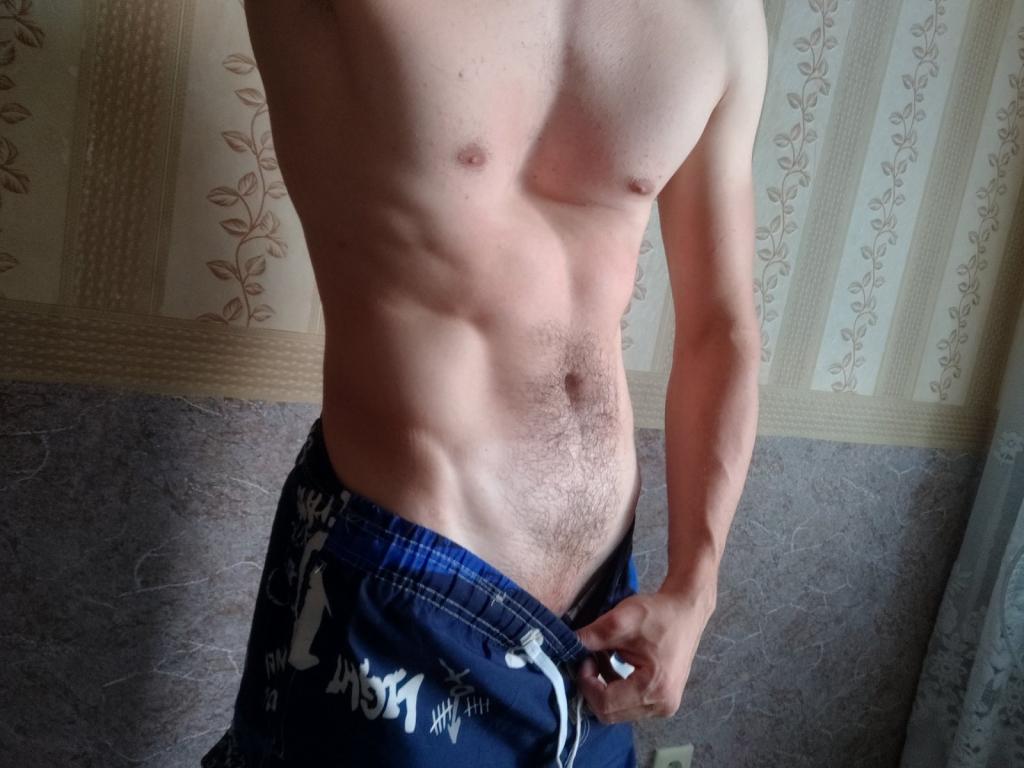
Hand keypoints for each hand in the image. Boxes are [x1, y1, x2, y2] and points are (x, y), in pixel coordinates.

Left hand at [574, 586, 714, 722]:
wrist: (686, 610)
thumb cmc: (659, 614)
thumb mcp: (621, 620)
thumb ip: (592, 636)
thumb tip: (568, 646)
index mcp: (655, 689)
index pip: (605, 704)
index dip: (586, 683)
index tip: (584, 658)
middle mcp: (661, 706)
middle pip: (610, 713)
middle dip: (593, 686)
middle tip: (590, 658)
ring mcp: (663, 706)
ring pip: (617, 710)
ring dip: (603, 686)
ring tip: (602, 656)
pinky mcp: (661, 700)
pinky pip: (628, 703)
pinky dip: (615, 686)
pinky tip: (613, 662)